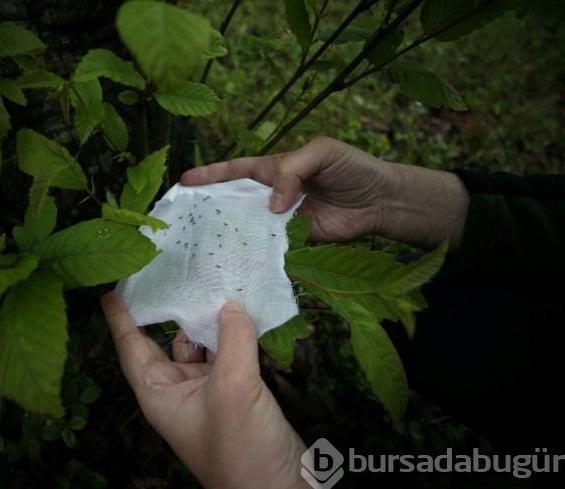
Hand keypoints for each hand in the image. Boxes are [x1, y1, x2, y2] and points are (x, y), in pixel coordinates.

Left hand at [101, 292, 319, 488]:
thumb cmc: (242, 451)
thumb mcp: (233, 390)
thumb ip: (233, 341)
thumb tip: (232, 303)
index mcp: (160, 394)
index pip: (131, 347)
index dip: (120, 318)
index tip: (111, 289)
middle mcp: (178, 390)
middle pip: (164, 340)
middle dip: (167, 308)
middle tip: (168, 268)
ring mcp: (208, 391)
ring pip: (200, 344)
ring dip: (205, 317)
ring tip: (207, 278)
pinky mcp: (236, 392)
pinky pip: (228, 352)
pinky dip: (233, 332)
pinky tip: (240, 308)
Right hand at [181, 136, 467, 249]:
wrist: (380, 201)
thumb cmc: (352, 168)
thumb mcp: (322, 152)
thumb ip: (293, 170)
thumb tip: (273, 205)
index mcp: (275, 168)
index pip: (237, 170)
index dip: (211, 175)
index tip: (185, 181)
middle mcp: (273, 195)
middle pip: (235, 201)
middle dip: (210, 207)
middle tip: (184, 218)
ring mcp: (281, 220)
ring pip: (248, 227)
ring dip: (229, 233)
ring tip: (201, 243)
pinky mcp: (294, 242)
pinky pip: (269, 247)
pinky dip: (255, 253)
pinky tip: (238, 260)